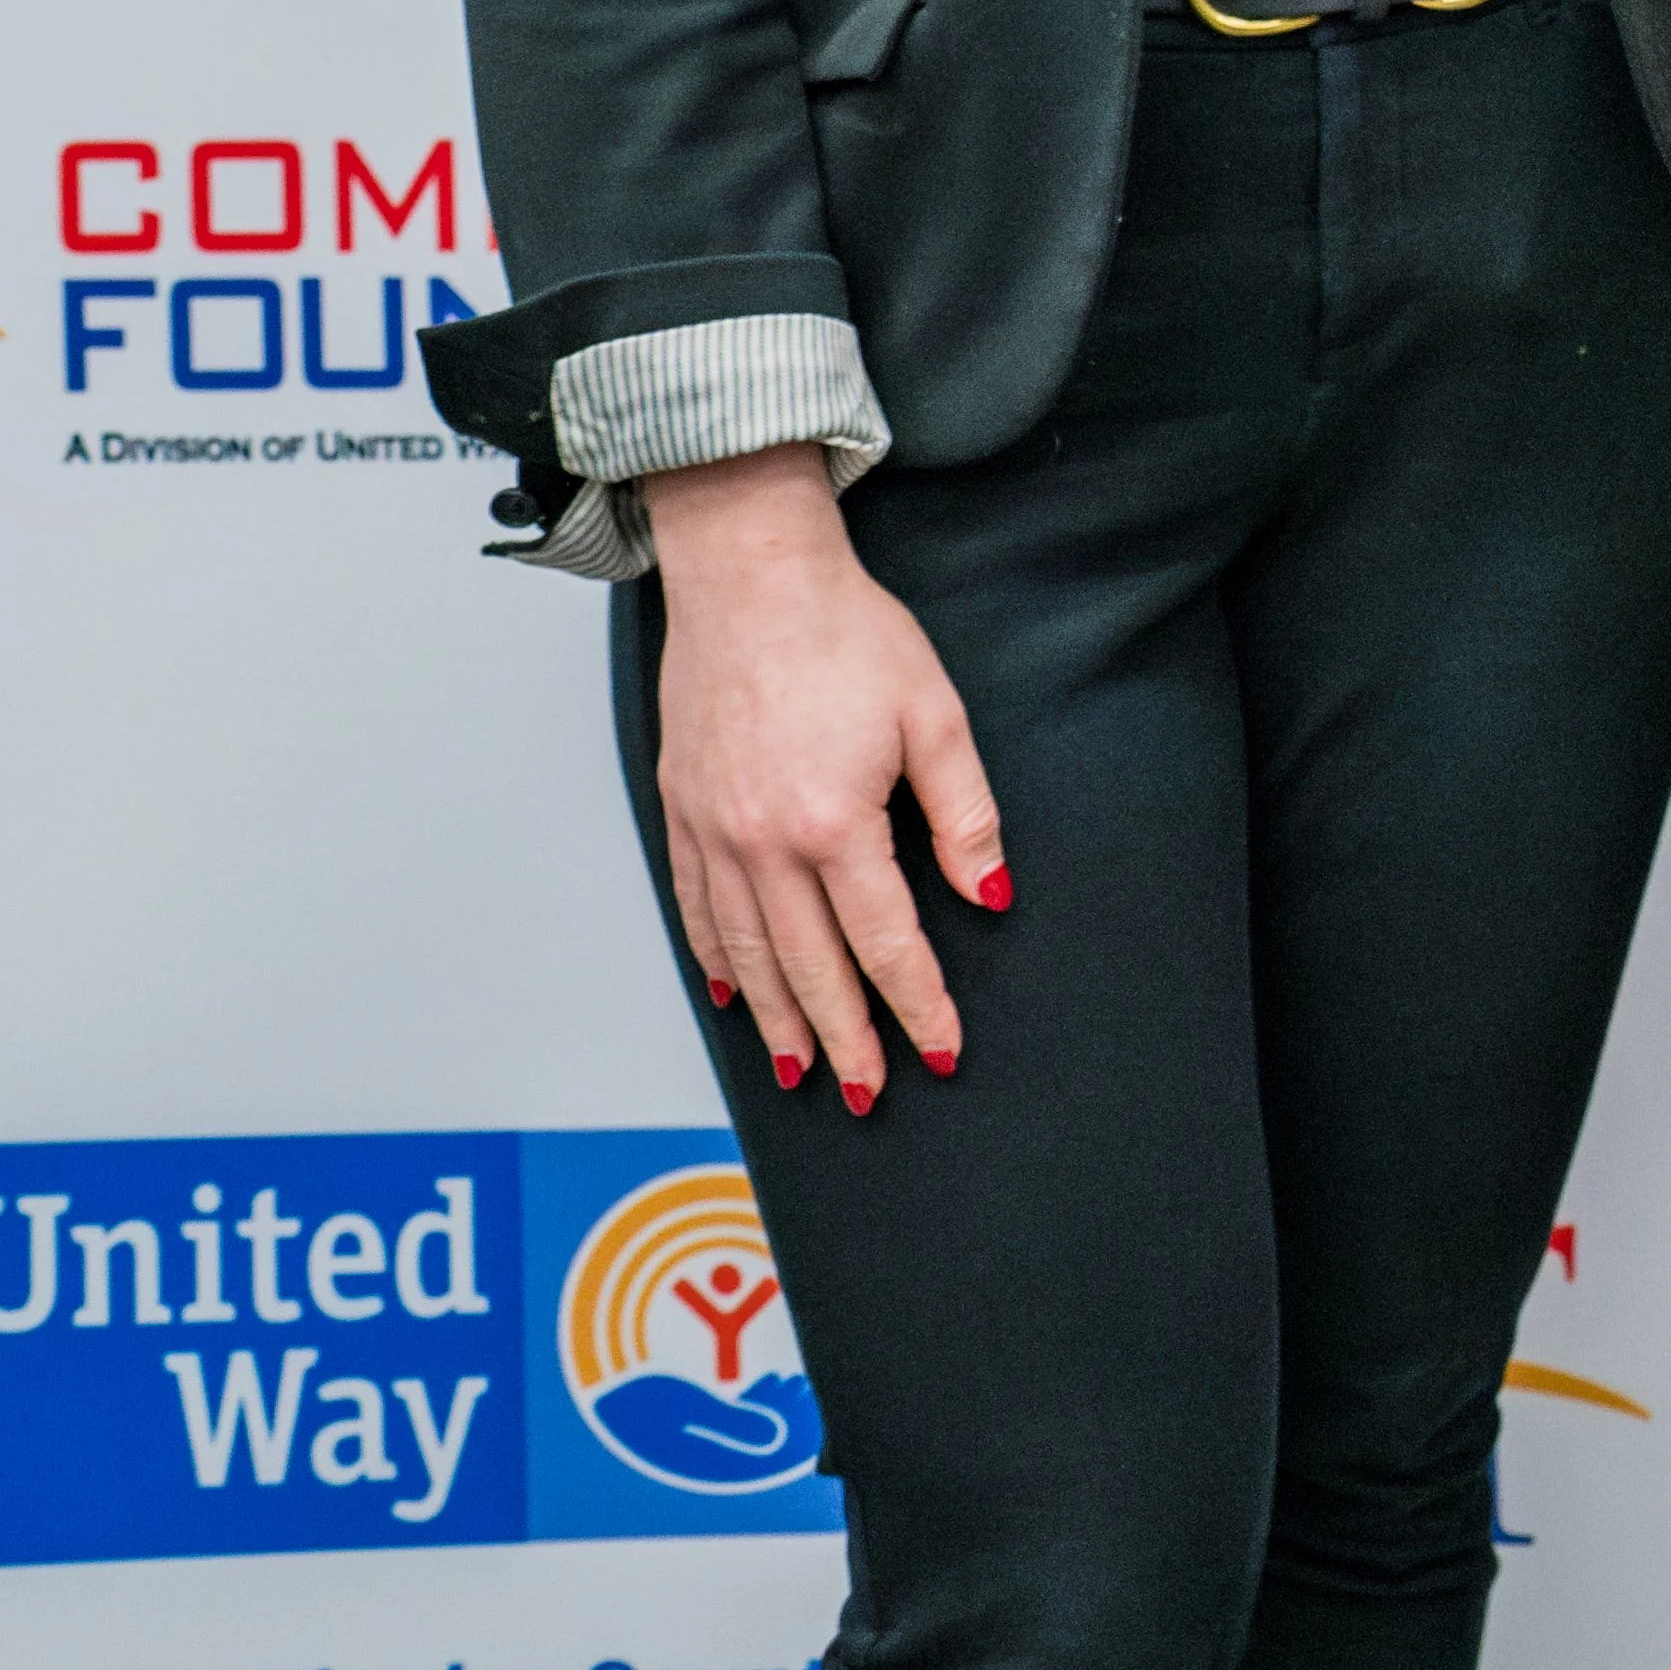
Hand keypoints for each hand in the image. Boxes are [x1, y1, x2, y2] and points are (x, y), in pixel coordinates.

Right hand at [641, 449, 994, 1110]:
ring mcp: (712, 831)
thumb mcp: (935, 715)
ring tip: (803, 1067)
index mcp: (833, 823)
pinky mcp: (681, 810)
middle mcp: (762, 842)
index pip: (884, 941)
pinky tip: (733, 993)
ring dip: (776, 1017)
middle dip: (846, 1036)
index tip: (940, 1050)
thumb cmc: (848, 634)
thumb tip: (990, 895)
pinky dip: (718, 960)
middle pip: (810, 966)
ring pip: (747, 952)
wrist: (750, 578)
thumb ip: (964, 815)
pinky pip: (698, 909)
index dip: (917, 1003)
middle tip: (870, 1091)